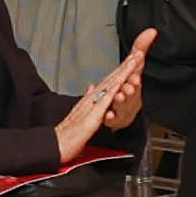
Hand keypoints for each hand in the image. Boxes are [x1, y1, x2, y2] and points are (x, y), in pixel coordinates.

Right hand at [54, 34, 151, 161]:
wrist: (56, 144)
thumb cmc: (69, 134)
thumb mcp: (81, 115)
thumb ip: (88, 100)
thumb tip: (92, 87)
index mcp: (91, 99)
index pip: (109, 81)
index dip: (121, 69)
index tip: (133, 59)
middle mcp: (92, 98)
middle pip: (111, 78)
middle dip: (126, 65)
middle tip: (138, 52)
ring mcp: (92, 104)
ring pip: (111, 84)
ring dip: (123, 72)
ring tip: (135, 60)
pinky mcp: (93, 113)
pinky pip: (106, 98)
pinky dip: (116, 88)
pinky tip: (123, 81)